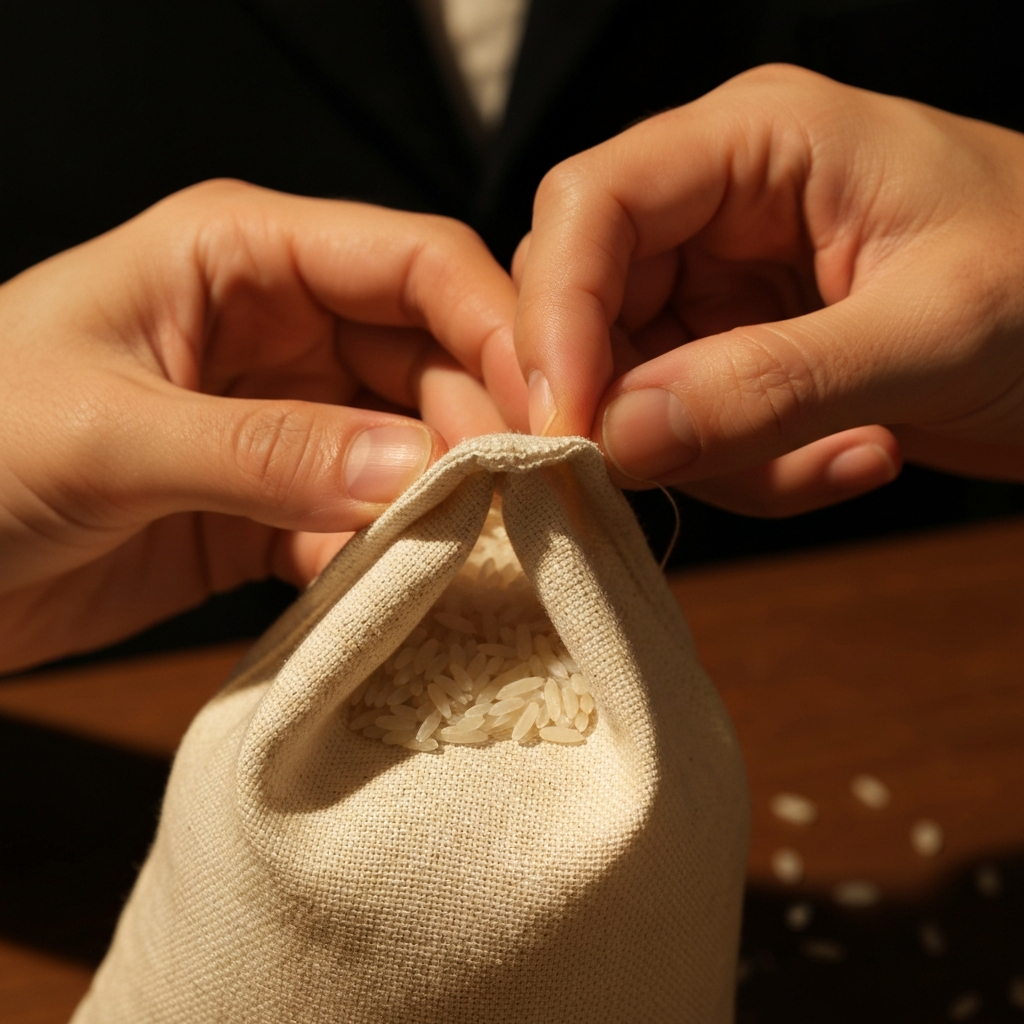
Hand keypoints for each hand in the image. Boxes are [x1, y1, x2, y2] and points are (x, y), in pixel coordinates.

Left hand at [0, 180, 523, 671]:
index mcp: (242, 255)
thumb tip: (420, 467)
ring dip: (439, 500)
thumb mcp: (107, 434)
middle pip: (432, 358)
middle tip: (513, 504)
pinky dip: (385, 555)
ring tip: (462, 553)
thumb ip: (269, 448)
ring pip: (409, 447)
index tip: (548, 408)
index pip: (414, 263)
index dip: (497, 326)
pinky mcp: (275, 504)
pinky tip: (392, 587)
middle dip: (478, 426)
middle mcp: (281, 327)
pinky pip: (362, 520)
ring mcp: (285, 420)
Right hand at [513, 64, 1023, 514]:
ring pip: (627, 384)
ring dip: (705, 455)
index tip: (569, 422)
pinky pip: (682, 429)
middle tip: (688, 468)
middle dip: (624, 403)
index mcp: (755, 142)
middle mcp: (716, 208)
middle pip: (586, 301)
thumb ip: (771, 383)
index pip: (591, 205)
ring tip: (833, 461)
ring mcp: (719, 287)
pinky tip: (850, 459)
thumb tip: (620, 436)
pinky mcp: (731, 356)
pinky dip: (744, 472)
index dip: (557, 313)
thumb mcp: (932, 330)